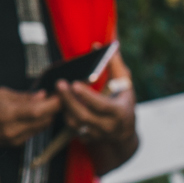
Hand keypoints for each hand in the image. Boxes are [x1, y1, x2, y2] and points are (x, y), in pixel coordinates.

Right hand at [0, 87, 59, 147]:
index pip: (39, 110)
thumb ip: (23, 96)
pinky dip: (39, 122)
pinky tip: (36, 114)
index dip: (54, 103)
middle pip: (45, 120)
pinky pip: (35, 132)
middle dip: (54, 108)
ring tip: (48, 104)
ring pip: (42, 127)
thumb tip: (42, 95)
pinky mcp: (16, 144)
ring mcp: (16, 138)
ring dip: (48, 116)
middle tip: (58, 96)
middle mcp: (13, 129)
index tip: (62, 94)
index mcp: (7, 113)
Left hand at [57, 53, 136, 172]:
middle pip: (83, 115)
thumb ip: (115, 64)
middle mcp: (107, 126)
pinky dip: (64, 114)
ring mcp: (95, 134)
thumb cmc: (123, 101)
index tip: (75, 84)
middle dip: (69, 100)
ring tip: (58, 91)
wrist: (124, 133)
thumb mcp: (125, 84)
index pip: (102, 106)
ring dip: (64, 107)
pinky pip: (70, 128)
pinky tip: (59, 102)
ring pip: (74, 122)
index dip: (88, 96)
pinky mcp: (85, 138)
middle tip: (59, 84)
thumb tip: (102, 45)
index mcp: (119, 112)